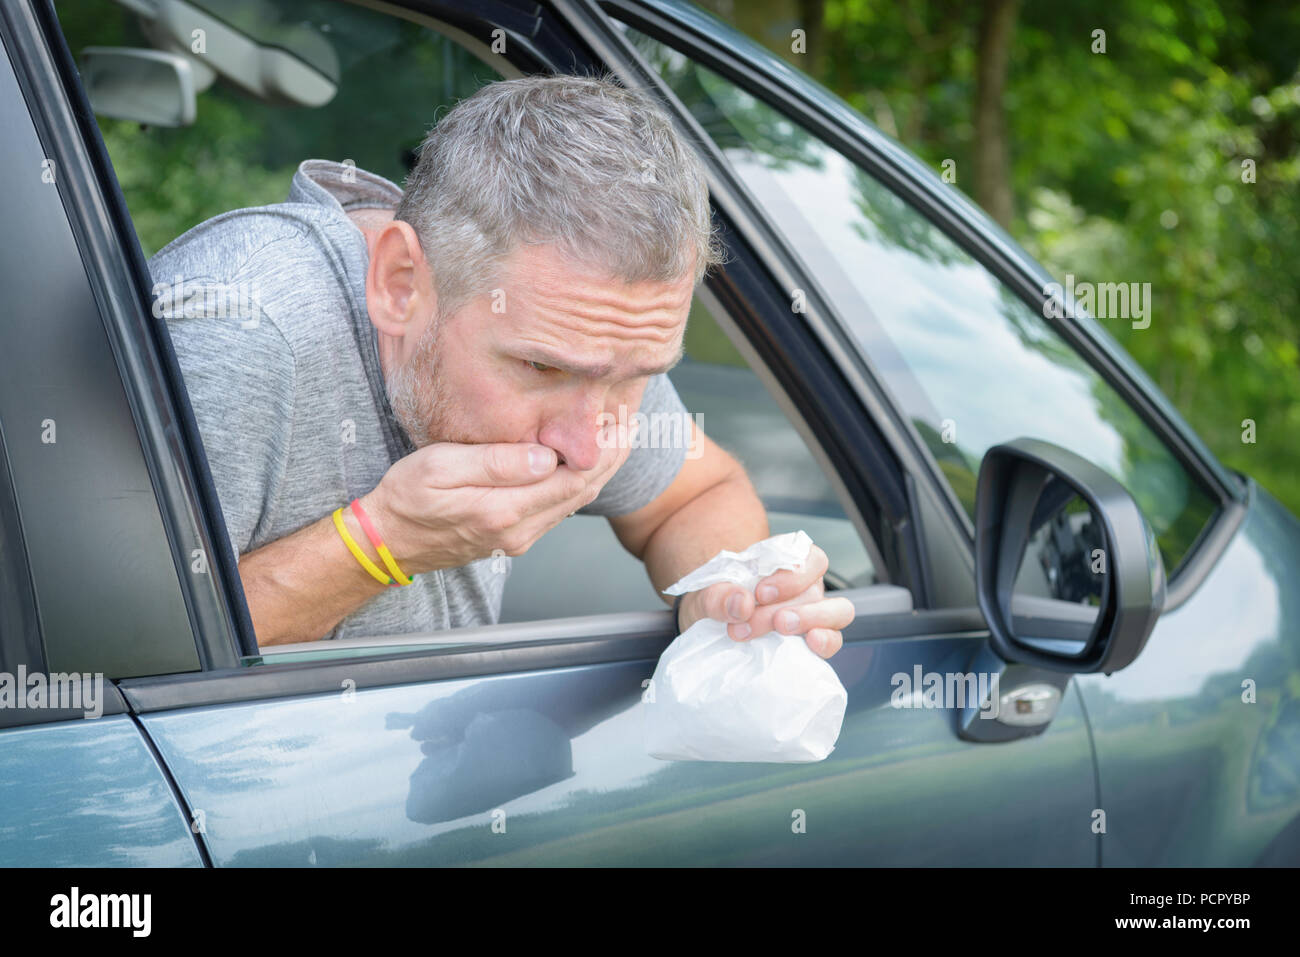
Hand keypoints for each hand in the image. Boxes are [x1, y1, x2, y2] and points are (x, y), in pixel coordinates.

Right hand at [360, 435, 630, 573]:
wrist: (388, 541)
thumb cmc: (406, 499)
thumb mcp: (440, 468)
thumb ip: (495, 463)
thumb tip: (546, 456)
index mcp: (506, 511)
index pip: (576, 476)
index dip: (606, 445)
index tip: (623, 413)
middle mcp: (522, 530)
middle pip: (586, 488)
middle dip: (615, 451)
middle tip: (633, 414)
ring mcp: (521, 536)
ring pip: (577, 497)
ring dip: (602, 465)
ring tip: (619, 429)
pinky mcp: (516, 534)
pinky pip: (560, 504)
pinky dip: (581, 478)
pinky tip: (586, 456)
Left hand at [675, 544, 852, 658]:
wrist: (707, 627)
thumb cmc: (715, 602)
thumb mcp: (704, 595)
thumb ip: (717, 596)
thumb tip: (741, 603)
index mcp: (784, 563)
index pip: (809, 557)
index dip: (791, 574)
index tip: (761, 592)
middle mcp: (803, 585)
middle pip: (814, 590)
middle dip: (784, 606)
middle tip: (751, 621)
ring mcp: (812, 613)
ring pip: (837, 611)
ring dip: (810, 620)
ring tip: (780, 628)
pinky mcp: (811, 640)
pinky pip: (833, 639)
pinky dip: (825, 642)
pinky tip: (809, 645)